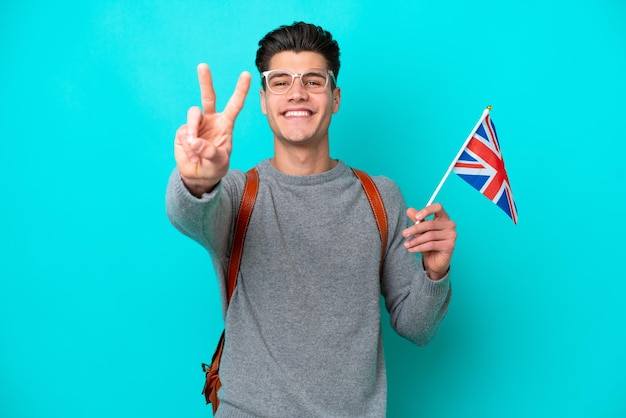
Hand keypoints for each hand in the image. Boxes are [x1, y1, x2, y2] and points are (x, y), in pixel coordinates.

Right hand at [174, 63, 250, 195]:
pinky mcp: (183, 131)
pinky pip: (184, 133)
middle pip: (208, 96)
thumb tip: (195, 141)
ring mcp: (196, 124)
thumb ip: (210, 153)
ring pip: (193, 115)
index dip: (240, 90)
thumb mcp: (218, 163)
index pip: (234, 104)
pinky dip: (188, 148)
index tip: (246, 74)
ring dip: (193, 131)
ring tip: (195, 148)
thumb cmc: (214, 167)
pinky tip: (193, 157)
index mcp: (226, 124)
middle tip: (203, 66)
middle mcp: (211, 120)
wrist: (199, 176)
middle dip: (205, 81)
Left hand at [402, 203, 456, 280]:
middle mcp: (450, 225)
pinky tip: (411, 249)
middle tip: (404, 234)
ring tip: (406, 244)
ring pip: (429, 236)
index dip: (427, 211)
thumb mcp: (420, 231)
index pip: (438, 207)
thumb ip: (416, 220)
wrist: (434, 261)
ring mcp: (452, 235)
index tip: (416, 217)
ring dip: (415, 240)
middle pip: (430, 224)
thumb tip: (409, 210)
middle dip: (415, 229)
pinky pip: (431, 245)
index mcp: (444, 217)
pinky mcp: (450, 246)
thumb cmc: (428, 243)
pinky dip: (419, 247)